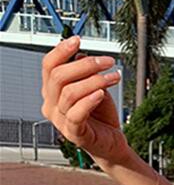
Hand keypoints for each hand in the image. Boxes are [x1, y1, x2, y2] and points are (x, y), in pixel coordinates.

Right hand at [41, 35, 128, 164]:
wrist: (113, 144)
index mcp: (52, 92)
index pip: (49, 66)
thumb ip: (85, 74)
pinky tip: (102, 93)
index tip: (78, 40)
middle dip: (85, 65)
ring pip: (69, 93)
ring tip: (114, 77)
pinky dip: (89, 100)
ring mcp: (61, 121)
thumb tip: (81, 56)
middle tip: (108, 61)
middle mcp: (51, 105)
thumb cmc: (102, 116)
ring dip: (95, 81)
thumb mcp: (94, 88)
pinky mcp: (74, 134)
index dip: (61, 51)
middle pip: (58, 76)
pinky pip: (76, 113)